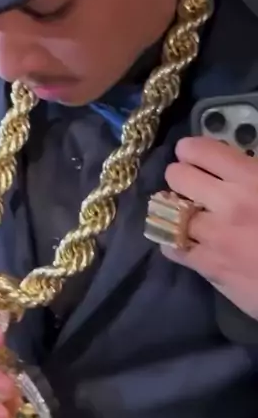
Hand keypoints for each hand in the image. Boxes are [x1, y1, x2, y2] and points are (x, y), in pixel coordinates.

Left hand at [163, 136, 257, 318]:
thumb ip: (256, 172)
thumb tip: (239, 164)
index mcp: (251, 178)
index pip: (199, 150)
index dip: (191, 150)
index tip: (193, 155)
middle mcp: (227, 203)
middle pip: (176, 176)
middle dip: (181, 176)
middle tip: (192, 185)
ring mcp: (213, 237)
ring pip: (169, 212)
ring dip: (176, 209)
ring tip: (187, 213)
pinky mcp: (208, 267)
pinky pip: (171, 247)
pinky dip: (174, 241)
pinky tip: (187, 240)